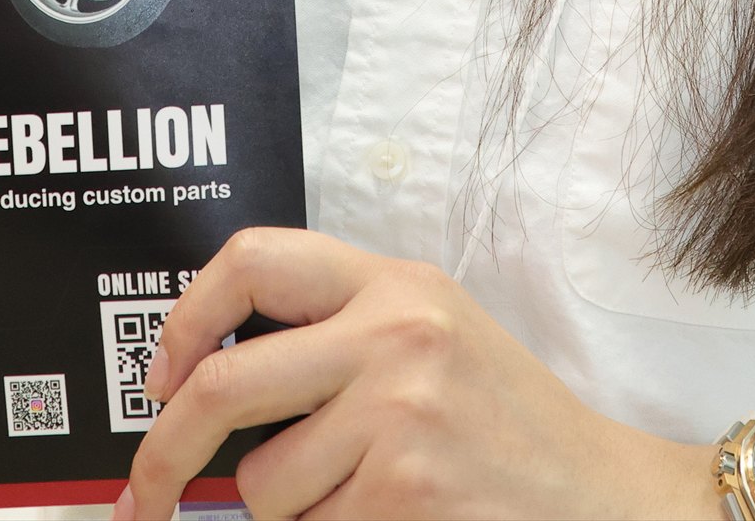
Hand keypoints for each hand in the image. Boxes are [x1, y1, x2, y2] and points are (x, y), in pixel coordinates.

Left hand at [114, 228, 719, 520]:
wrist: (604, 497)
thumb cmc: (510, 429)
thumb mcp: (435, 339)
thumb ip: (341, 335)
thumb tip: (208, 376)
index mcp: (395, 282)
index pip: (253, 259)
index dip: (187, 319)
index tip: (162, 375)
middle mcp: (393, 333)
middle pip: (224, 385)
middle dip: (166, 452)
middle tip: (149, 492)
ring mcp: (398, 414)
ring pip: (265, 486)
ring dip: (295, 513)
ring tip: (371, 497)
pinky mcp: (404, 490)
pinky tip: (397, 520)